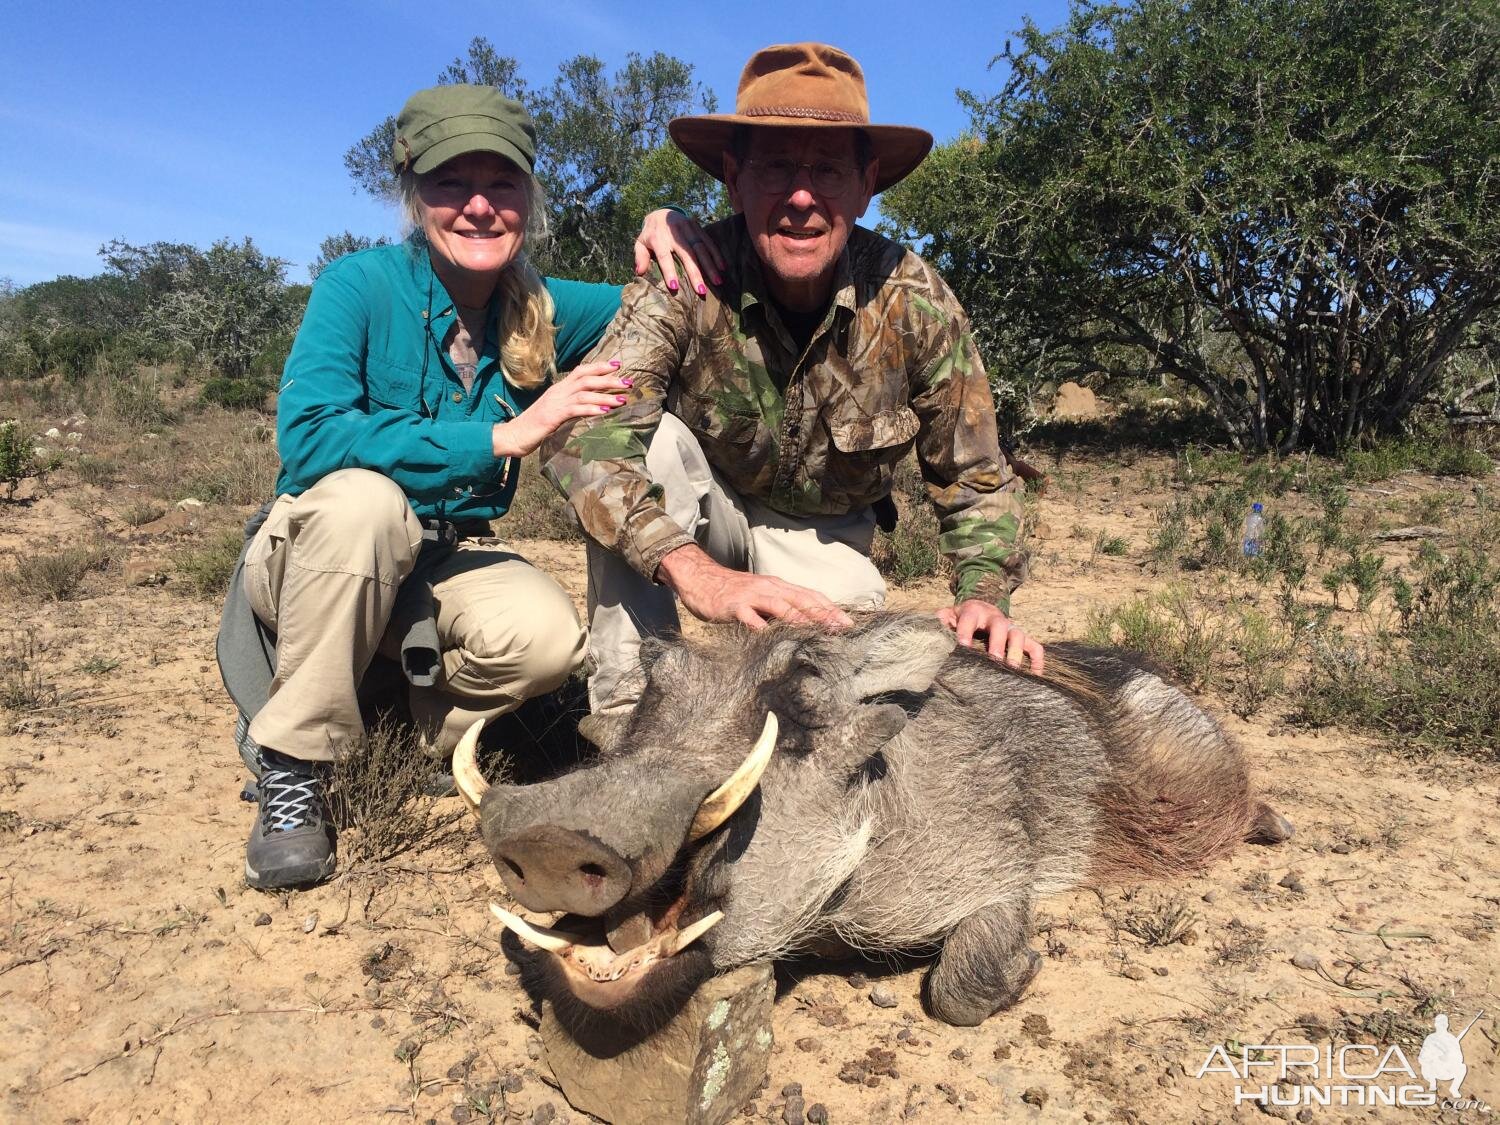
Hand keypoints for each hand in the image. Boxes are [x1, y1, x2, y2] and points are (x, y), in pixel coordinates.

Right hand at [491, 360, 629, 457]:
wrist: (513, 436)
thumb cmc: (534, 427)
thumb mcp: (555, 412)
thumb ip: (569, 406)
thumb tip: (588, 406)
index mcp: (558, 389)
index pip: (581, 371)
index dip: (599, 366)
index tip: (618, 365)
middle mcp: (558, 392)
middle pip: (586, 378)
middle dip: (609, 379)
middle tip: (629, 382)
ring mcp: (555, 403)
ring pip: (584, 392)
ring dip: (605, 394)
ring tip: (623, 399)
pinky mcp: (553, 416)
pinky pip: (575, 409)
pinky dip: (591, 408)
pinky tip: (605, 411)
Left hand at [634, 209, 724, 296]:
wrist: (661, 212)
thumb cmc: (650, 234)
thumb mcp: (640, 243)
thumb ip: (640, 257)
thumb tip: (639, 272)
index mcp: (658, 238)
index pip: (664, 257)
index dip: (669, 271)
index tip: (674, 287)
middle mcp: (674, 233)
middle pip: (687, 255)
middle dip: (695, 273)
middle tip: (701, 291)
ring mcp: (687, 228)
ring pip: (701, 248)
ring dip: (710, 265)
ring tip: (717, 282)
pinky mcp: (697, 226)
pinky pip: (708, 241)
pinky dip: (716, 254)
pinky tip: (722, 267)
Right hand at [657, 545, 853, 630]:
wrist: (702, 579)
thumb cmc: (735, 592)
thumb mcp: (762, 597)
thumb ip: (781, 609)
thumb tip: (806, 625)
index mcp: (779, 587)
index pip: (810, 596)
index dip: (830, 609)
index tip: (848, 624)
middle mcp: (770, 588)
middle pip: (801, 600)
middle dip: (824, 614)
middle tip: (843, 628)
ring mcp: (752, 596)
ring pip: (780, 606)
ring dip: (800, 618)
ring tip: (817, 631)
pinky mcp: (734, 606)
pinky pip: (750, 617)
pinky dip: (761, 626)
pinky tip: (771, 637)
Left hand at [937, 599, 1045, 672]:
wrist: (980, 607)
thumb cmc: (960, 618)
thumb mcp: (947, 615)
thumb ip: (939, 621)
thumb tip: (930, 631)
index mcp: (973, 612)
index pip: (969, 619)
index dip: (965, 631)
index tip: (962, 646)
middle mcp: (995, 618)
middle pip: (1000, 626)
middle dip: (998, 643)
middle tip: (994, 660)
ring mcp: (1010, 628)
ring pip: (1019, 635)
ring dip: (1017, 652)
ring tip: (1012, 670)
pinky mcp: (1021, 638)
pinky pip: (1035, 647)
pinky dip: (1037, 661)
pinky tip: (1035, 675)